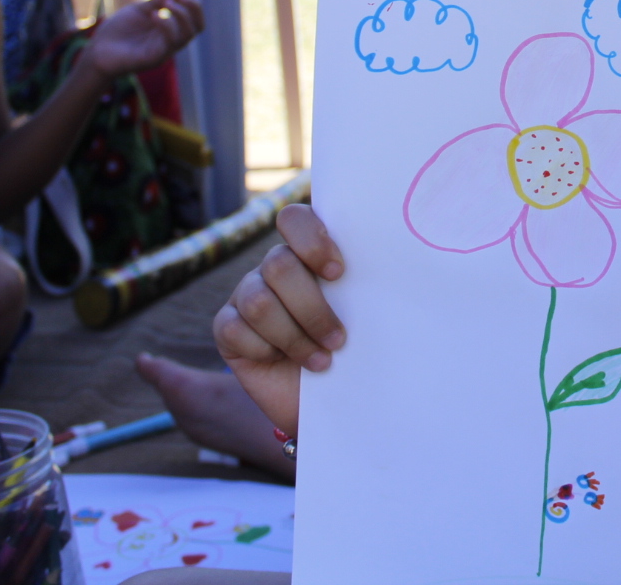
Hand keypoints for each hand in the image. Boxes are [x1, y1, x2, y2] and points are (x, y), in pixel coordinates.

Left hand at [84, 0, 204, 79]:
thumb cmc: (116, 32)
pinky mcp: (155, 58)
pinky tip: (153, 15)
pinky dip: (166, 25)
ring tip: (167, 2)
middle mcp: (170, 41)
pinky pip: (170, 42)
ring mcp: (164, 51)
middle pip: (198, 27)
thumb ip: (157, 3)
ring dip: (182, 14)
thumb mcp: (139, 10)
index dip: (194, 2)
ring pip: (188, 34)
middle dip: (195, 8)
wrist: (96, 51)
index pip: (193, 18)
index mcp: (168, 29)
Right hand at [214, 204, 346, 435]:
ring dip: (295, 336)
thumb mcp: (365, 316)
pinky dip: (265, 350)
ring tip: (321, 360)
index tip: (338, 274)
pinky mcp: (227, 327)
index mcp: (309, 253)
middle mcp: (274, 267)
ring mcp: (246, 293)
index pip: (295, 219)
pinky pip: (236, 329)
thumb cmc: (355, 352)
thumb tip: (393, 271)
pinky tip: (282, 362)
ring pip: (259, 301)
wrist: (332, 400)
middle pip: (279, 264)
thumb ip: (365, 287)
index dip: (312, 241)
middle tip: (339, 339)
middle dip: (312, 308)